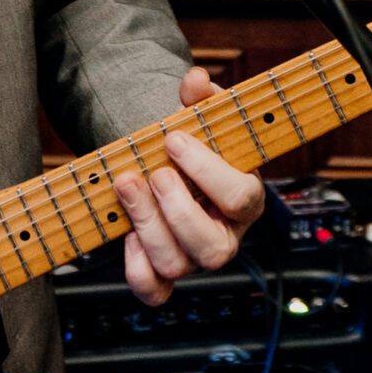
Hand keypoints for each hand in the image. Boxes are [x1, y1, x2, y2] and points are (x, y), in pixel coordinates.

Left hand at [117, 65, 264, 306]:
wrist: (172, 165)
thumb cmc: (194, 144)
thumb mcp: (202, 118)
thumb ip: (201, 99)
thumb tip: (195, 81)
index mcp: (245, 199)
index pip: (240, 197)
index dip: (206, 170)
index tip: (173, 139)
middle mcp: (224, 235)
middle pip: (213, 248)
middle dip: (177, 209)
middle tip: (154, 172)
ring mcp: (193, 258)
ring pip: (178, 266)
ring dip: (147, 226)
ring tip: (128, 185)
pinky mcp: (164, 272)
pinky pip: (154, 291)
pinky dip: (137, 269)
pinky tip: (126, 234)